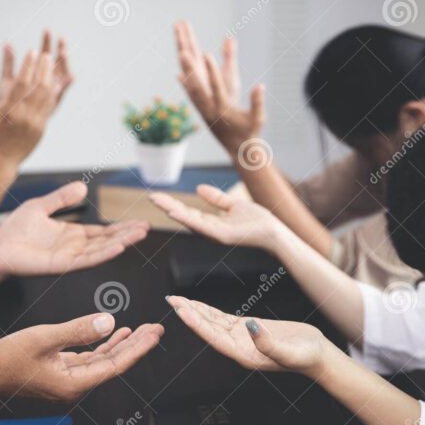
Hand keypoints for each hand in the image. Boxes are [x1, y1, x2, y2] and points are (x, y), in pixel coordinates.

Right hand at [0, 30, 73, 165]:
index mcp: (11, 112)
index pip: (23, 84)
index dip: (28, 66)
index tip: (32, 51)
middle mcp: (26, 117)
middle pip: (39, 88)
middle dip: (44, 69)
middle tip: (47, 54)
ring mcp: (36, 124)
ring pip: (47, 98)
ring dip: (50, 80)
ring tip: (52, 66)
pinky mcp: (41, 129)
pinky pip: (50, 108)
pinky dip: (53, 95)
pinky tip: (54, 84)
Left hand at [0, 181, 149, 275]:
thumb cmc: (13, 232)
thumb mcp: (41, 207)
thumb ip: (62, 198)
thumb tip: (83, 187)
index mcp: (72, 236)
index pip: (103, 232)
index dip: (121, 228)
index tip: (139, 222)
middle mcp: (75, 248)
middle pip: (107, 241)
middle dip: (127, 235)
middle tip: (146, 227)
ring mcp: (70, 258)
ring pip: (101, 251)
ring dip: (121, 243)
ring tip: (139, 235)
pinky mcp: (61, 266)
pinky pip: (86, 260)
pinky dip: (103, 254)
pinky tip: (118, 247)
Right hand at [0, 312, 163, 401]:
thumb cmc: (6, 360)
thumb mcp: (44, 338)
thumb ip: (78, 330)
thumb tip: (109, 322)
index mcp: (74, 383)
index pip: (116, 365)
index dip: (138, 348)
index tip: (155, 334)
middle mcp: (75, 385)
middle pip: (115, 363)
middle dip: (137, 345)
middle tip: (157, 329)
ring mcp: (69, 379)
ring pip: (104, 360)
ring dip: (123, 344)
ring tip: (142, 329)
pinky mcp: (61, 371)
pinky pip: (90, 358)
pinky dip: (104, 345)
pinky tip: (115, 333)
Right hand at [149, 183, 281, 248]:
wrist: (274, 232)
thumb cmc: (257, 221)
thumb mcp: (233, 205)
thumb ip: (216, 199)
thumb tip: (198, 188)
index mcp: (212, 223)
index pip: (188, 212)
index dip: (173, 204)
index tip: (158, 196)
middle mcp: (210, 230)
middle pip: (185, 216)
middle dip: (167, 206)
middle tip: (151, 195)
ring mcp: (214, 234)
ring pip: (190, 220)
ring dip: (173, 210)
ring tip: (158, 201)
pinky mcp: (221, 236)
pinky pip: (201, 226)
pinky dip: (187, 219)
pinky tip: (175, 211)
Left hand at [166, 295, 324, 375]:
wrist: (318, 355)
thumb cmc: (306, 357)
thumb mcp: (290, 352)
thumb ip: (268, 343)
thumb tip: (250, 326)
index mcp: (244, 355)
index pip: (214, 338)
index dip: (197, 324)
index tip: (182, 312)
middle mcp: (238, 348)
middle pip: (208, 329)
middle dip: (189, 314)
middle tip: (171, 300)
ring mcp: (242, 338)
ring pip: (212, 322)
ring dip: (195, 311)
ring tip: (178, 300)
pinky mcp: (248, 329)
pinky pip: (223, 319)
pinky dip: (209, 311)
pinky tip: (198, 304)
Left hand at [174, 20, 263, 152]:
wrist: (237, 150)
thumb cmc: (250, 133)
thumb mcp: (258, 119)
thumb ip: (257, 102)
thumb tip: (260, 86)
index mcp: (223, 110)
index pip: (216, 88)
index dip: (212, 71)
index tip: (207, 54)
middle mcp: (209, 109)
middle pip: (197, 86)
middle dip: (190, 68)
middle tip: (182, 51)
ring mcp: (203, 110)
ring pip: (192, 87)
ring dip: (186, 70)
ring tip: (180, 52)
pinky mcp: (202, 111)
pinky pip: (191, 95)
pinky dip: (185, 83)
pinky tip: (179, 73)